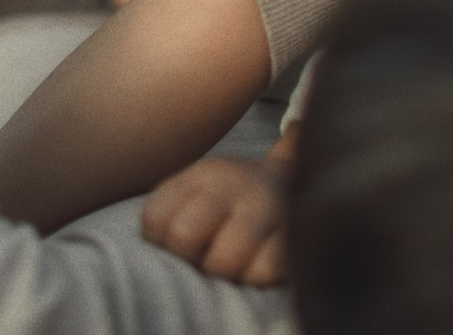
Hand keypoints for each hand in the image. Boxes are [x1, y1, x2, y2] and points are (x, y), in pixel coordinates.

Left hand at [141, 152, 290, 286]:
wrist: (298, 184)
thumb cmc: (233, 203)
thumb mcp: (198, 192)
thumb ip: (169, 215)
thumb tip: (154, 257)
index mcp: (205, 174)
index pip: (155, 218)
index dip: (160, 243)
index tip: (177, 243)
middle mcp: (235, 184)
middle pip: (183, 236)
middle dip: (189, 259)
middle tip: (205, 257)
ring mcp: (268, 207)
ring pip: (222, 260)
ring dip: (224, 272)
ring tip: (233, 263)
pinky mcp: (294, 235)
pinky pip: (260, 273)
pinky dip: (255, 278)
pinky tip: (258, 264)